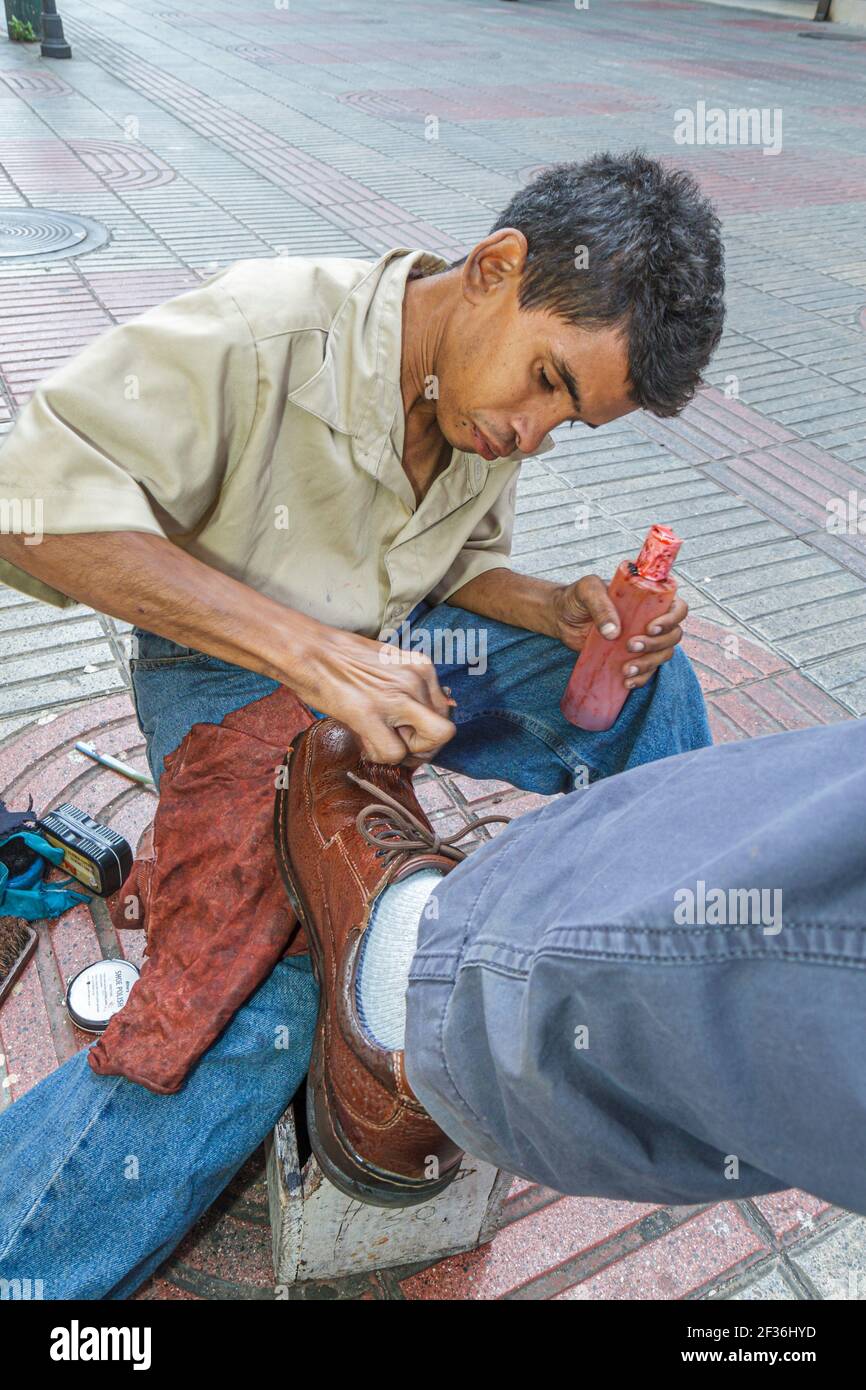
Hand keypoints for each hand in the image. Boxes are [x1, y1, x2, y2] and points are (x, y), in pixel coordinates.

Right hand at [294, 625, 456, 765]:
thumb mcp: (389, 666)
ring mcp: (395, 697)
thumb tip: (421, 719)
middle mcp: (415, 680)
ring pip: (424, 746)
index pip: (445, 712)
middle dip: (424, 747)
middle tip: (400, 746)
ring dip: (401, 753)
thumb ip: (409, 689)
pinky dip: (379, 756)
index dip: (428, 731)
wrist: (309, 650)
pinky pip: (393, 753)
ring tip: (377, 740)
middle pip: (443, 732)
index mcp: (421, 667)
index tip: (410, 734)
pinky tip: (364, 741)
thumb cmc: (342, 659)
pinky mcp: (370, 714)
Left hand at [551, 577, 687, 689]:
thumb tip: (614, 633)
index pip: (676, 608)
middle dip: (656, 645)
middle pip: (673, 636)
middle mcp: (651, 619)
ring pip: (662, 655)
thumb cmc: (577, 598)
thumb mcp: (587, 591)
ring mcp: (643, 639)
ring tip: (626, 670)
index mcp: (649, 599)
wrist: (561, 617)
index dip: (671, 620)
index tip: (651, 629)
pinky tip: (626, 682)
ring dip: (649, 665)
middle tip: (630, 646)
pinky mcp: (631, 656)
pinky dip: (641, 678)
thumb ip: (600, 605)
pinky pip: (647, 670)